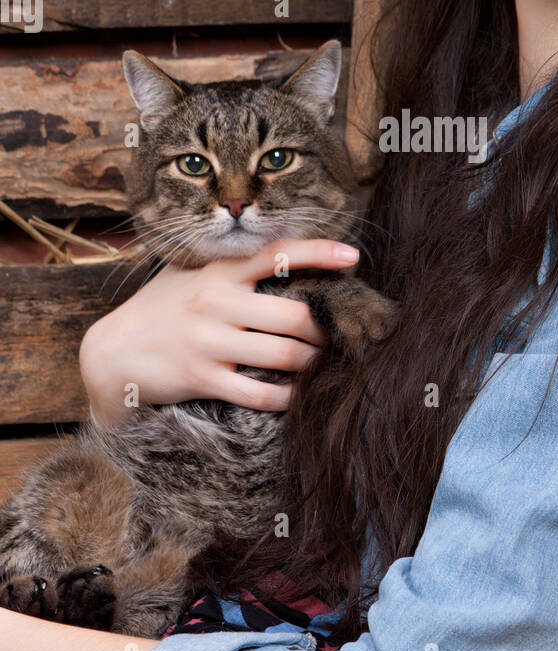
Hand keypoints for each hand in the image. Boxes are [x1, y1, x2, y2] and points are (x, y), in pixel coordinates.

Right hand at [79, 237, 359, 427]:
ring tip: (323, 365)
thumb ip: (231, 268)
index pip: (277, 252)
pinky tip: (298, 396)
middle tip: (336, 336)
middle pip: (295, 315)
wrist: (111, 352)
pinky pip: (261, 394)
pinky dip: (288, 397)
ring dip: (314, 364)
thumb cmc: (160, 309)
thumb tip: (288, 259)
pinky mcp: (202, 378)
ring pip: (285, 356)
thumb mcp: (189, 275)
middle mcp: (217, 302)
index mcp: (219, 271)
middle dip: (325, 330)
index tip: (352, 255)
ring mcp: (209, 341)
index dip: (319, 252)